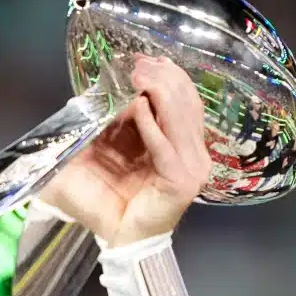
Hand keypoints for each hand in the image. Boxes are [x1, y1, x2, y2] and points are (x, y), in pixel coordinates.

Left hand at [37, 55, 210, 246]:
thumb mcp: (105, 148)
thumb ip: (110, 120)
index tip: (142, 58)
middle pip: (185, 101)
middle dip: (162, 77)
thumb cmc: (108, 198)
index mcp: (178, 140)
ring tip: (138, 75)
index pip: (182, 97)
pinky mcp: (182, 181)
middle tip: (138, 63)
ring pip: (180, 117)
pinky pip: (166, 147)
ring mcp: (191, 166)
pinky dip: (152, 125)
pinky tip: (138, 106)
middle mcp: (190, 150)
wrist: (115, 237)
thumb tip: (104, 89)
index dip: (165, 74)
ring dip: (159, 92)